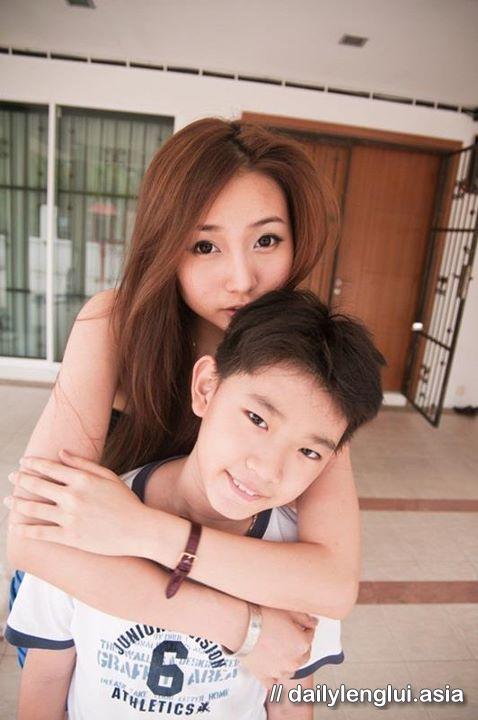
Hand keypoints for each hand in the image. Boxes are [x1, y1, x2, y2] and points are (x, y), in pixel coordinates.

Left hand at [4, 451, 146, 556]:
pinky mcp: (70, 537)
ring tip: (8, 501)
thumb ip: (83, 464)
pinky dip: (25, 529)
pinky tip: (15, 526)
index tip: (23, 462)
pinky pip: (41, 533)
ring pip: (34, 509)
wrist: (139, 530)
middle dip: (21, 480)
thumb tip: (60, 453)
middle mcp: (73, 496)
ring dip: (17, 503)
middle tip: (11, 478)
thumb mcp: (108, 476)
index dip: (33, 464)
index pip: (50, 468)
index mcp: (82, 479)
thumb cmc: (125, 501)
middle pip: (38, 486)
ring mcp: (70, 518)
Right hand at [241, 608, 316, 686]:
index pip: (310, 635)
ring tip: (280, 651)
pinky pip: (273, 682)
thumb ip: (305, 619)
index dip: (304, 628)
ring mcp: (279, 671)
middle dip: (299, 646)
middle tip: (290, 636)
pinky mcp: (265, 677)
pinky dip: (274, 677)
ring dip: (289, 662)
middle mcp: (294, 661)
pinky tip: (271, 668)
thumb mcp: (288, 612)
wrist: (242, 627)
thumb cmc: (263, 617)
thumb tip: (313, 623)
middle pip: (303, 655)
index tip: (299, 624)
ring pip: (290, 670)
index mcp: (302, 645)